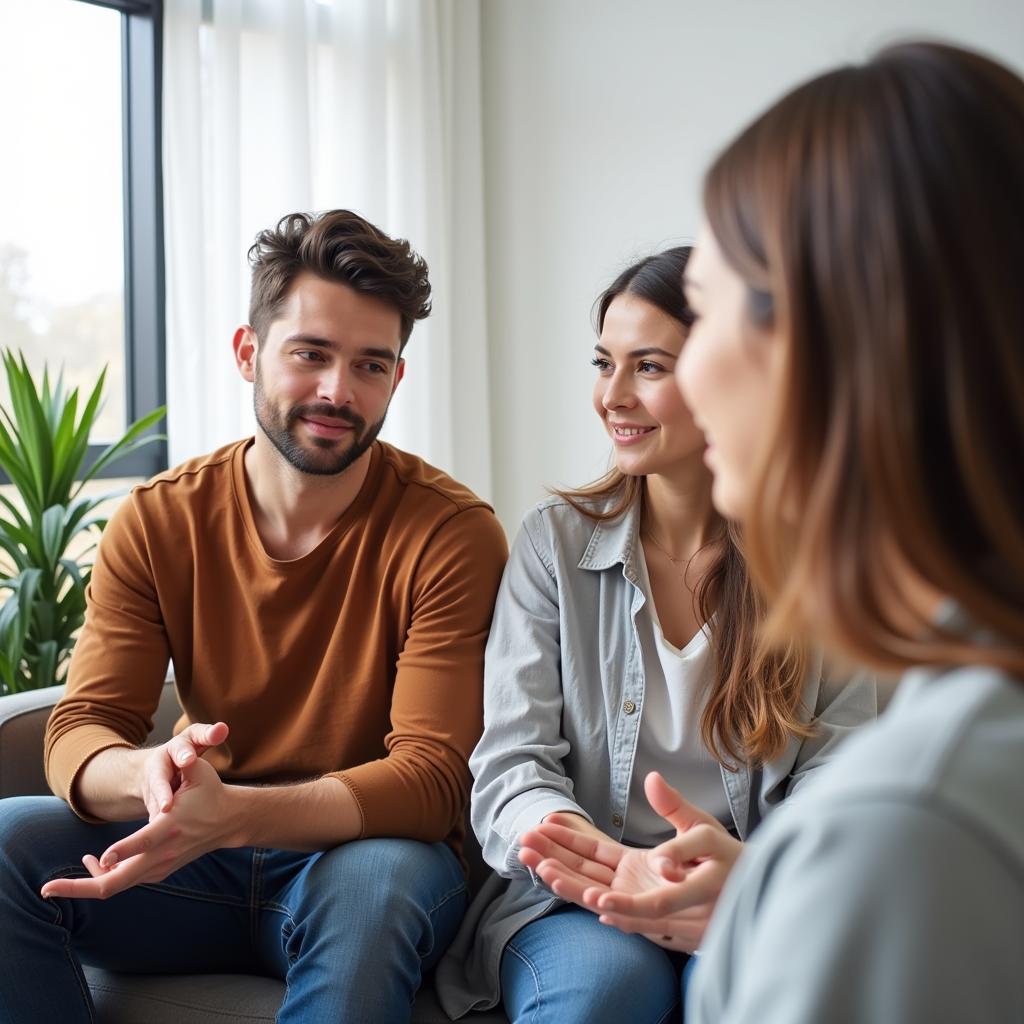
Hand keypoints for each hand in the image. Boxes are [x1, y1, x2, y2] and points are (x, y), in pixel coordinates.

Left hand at [41, 757, 235, 900]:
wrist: (228, 822)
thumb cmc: (209, 791)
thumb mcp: (200, 772)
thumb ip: (187, 763)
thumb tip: (185, 753)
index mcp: (172, 825)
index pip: (144, 842)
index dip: (123, 849)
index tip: (100, 856)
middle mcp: (163, 852)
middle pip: (118, 880)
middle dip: (79, 887)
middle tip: (46, 889)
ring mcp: (160, 866)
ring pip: (116, 886)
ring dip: (85, 885)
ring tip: (55, 883)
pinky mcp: (158, 872)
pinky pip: (124, 882)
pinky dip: (104, 878)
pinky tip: (93, 865)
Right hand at [137, 721, 228, 819]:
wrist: (152, 770)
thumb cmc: (184, 753)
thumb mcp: (195, 741)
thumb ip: (210, 735)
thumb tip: (224, 727)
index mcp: (174, 748)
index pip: (180, 748)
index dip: (184, 754)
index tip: (188, 760)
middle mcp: (159, 766)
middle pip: (159, 778)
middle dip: (162, 791)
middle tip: (168, 805)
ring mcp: (151, 786)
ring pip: (153, 801)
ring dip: (156, 813)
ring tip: (162, 824)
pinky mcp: (148, 802)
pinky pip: (152, 814)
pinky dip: (155, 825)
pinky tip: (158, 836)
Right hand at [518, 772, 741, 949]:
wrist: (749, 894)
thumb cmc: (722, 864)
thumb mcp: (695, 826)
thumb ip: (671, 805)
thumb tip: (651, 778)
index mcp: (632, 865)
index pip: (591, 850)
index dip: (566, 838)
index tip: (541, 824)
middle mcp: (630, 885)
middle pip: (582, 870)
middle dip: (552, 858)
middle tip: (523, 844)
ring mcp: (640, 901)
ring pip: (594, 891)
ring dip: (567, 880)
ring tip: (541, 865)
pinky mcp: (659, 919)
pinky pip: (629, 912)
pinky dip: (611, 905)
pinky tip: (592, 898)